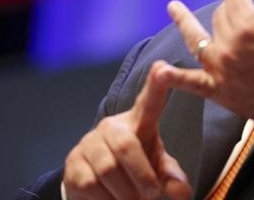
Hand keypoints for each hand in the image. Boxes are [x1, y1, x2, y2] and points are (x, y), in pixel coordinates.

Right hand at [63, 61, 191, 199]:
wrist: (98, 183)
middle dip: (142, 175)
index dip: (156, 85)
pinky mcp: (73, 163)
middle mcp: (112, 126)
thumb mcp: (158, 171)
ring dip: (125, 193)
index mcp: (139, 122)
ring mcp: (90, 143)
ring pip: (108, 170)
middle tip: (151, 194)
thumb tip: (180, 190)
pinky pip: (90, 184)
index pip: (149, 101)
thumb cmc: (136, 169)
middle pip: (126, 145)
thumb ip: (171, 177)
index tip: (163, 68)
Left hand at [163, 0, 253, 138]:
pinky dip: (174, 77)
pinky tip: (160, 70)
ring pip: (198, 40)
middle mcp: (230, 48)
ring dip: (184, 22)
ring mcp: (221, 71)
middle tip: (239, 5)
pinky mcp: (219, 91)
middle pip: (221, 16)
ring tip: (172, 8)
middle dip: (229, 7)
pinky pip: (191, 82)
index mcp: (251, 28)